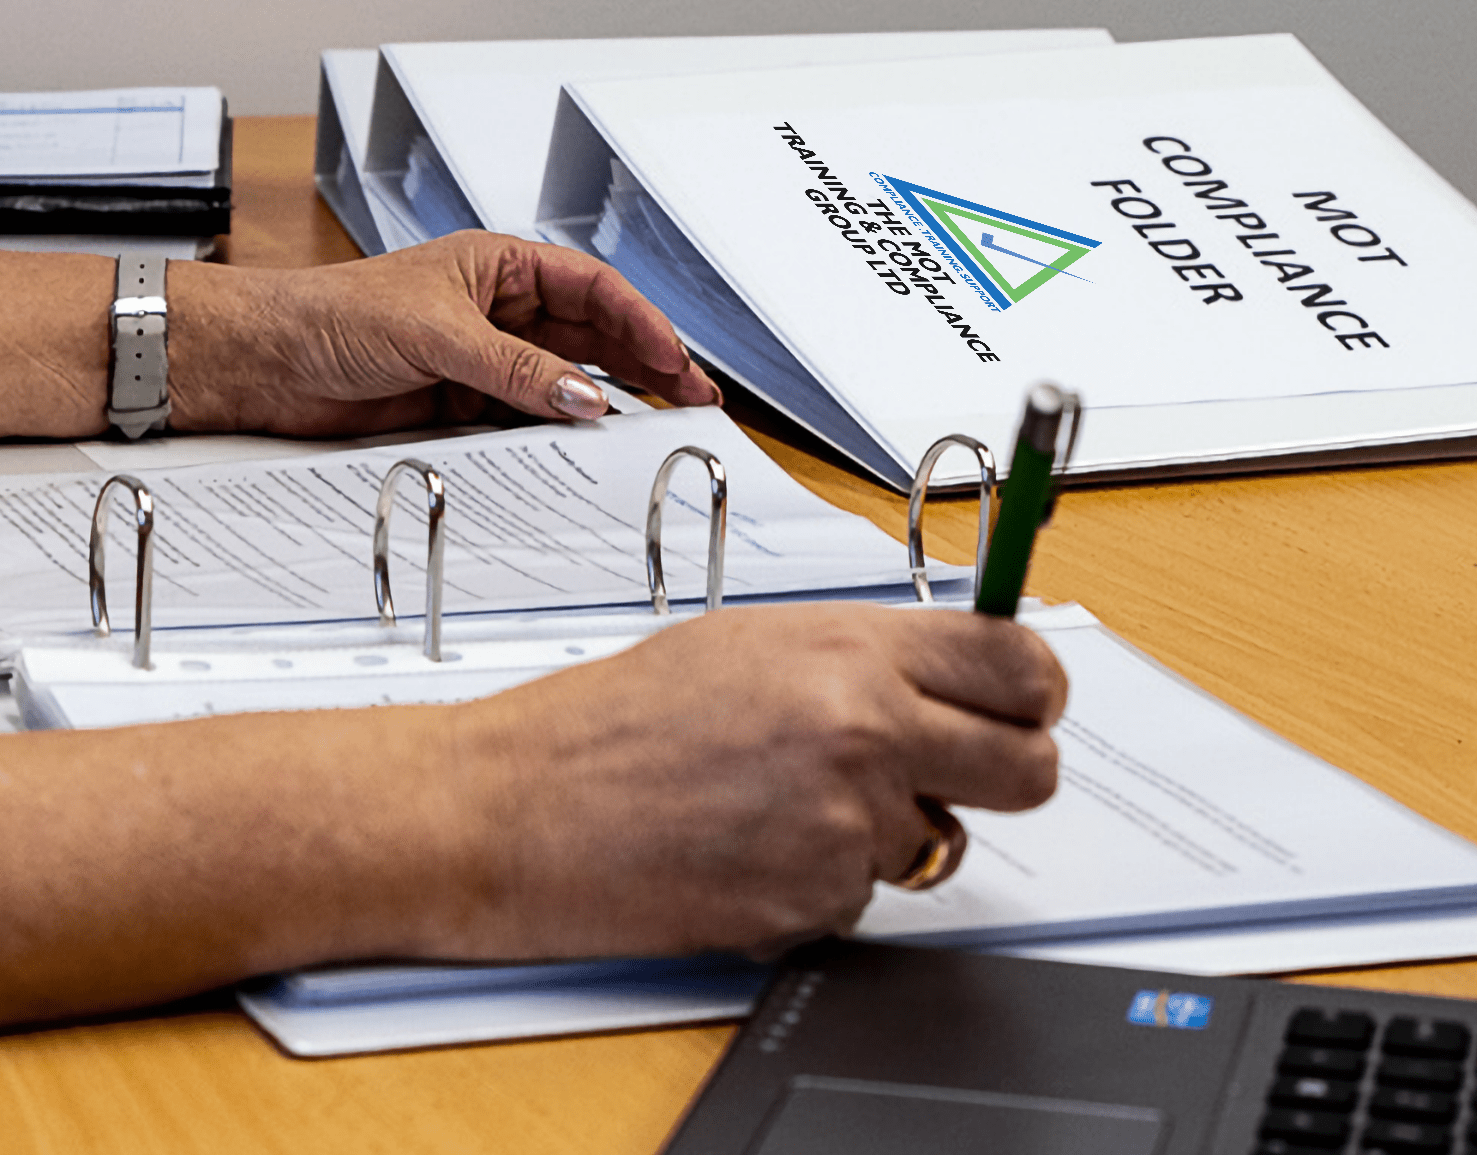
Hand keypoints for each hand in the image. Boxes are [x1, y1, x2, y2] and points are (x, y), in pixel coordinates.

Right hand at [0, 602, 1063, 1027]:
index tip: (1023, 705)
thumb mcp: (747, 645)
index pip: (1022, 664)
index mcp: (849, 647)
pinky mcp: (815, 904)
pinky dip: (827, 883)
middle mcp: (864, 728)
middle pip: (1030, 767)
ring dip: (889, 831)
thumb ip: (861, 655)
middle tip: (943, 773)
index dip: (1033, 693)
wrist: (515, 806)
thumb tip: (952, 676)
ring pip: (943, 841)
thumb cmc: (609, 720)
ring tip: (785, 806)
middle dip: (999, 775)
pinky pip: (869, 899)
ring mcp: (845, 823)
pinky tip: (751, 852)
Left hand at [168, 230, 721, 434]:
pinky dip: (558, 435)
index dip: (641, 322)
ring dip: (608, 403)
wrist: (266, 364)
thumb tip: (581, 397)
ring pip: (567, 382)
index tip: (675, 359)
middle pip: (593, 337)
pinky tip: (583, 448)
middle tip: (691, 397)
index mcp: (497, 268)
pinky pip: (529, 420)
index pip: (591, 290)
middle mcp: (498, 313)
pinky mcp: (466, 406)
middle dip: (645, 364)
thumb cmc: (330, 314)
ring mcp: (486, 362)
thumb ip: (514, 369)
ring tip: (655, 426)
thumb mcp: (435, 333)